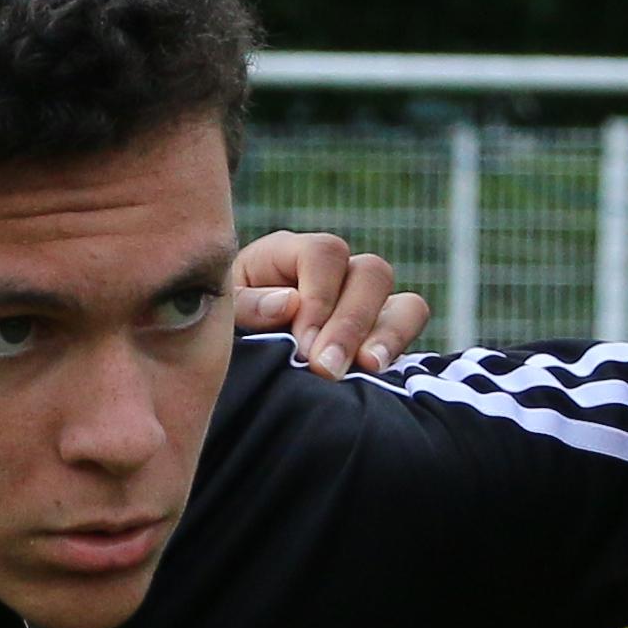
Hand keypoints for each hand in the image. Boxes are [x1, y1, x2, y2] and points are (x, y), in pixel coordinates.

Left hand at [236, 232, 430, 375]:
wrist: (232, 368)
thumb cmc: (217, 332)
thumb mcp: (219, 315)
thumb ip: (246, 305)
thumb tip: (290, 303)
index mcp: (290, 255)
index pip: (324, 254)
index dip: (320, 296)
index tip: (302, 344)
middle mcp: (335, 273)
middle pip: (370, 272)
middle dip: (351, 323)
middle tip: (326, 369)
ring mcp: (362, 303)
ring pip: (401, 298)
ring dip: (386, 335)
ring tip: (365, 370)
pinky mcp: (379, 334)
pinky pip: (409, 322)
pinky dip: (400, 343)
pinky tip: (377, 374)